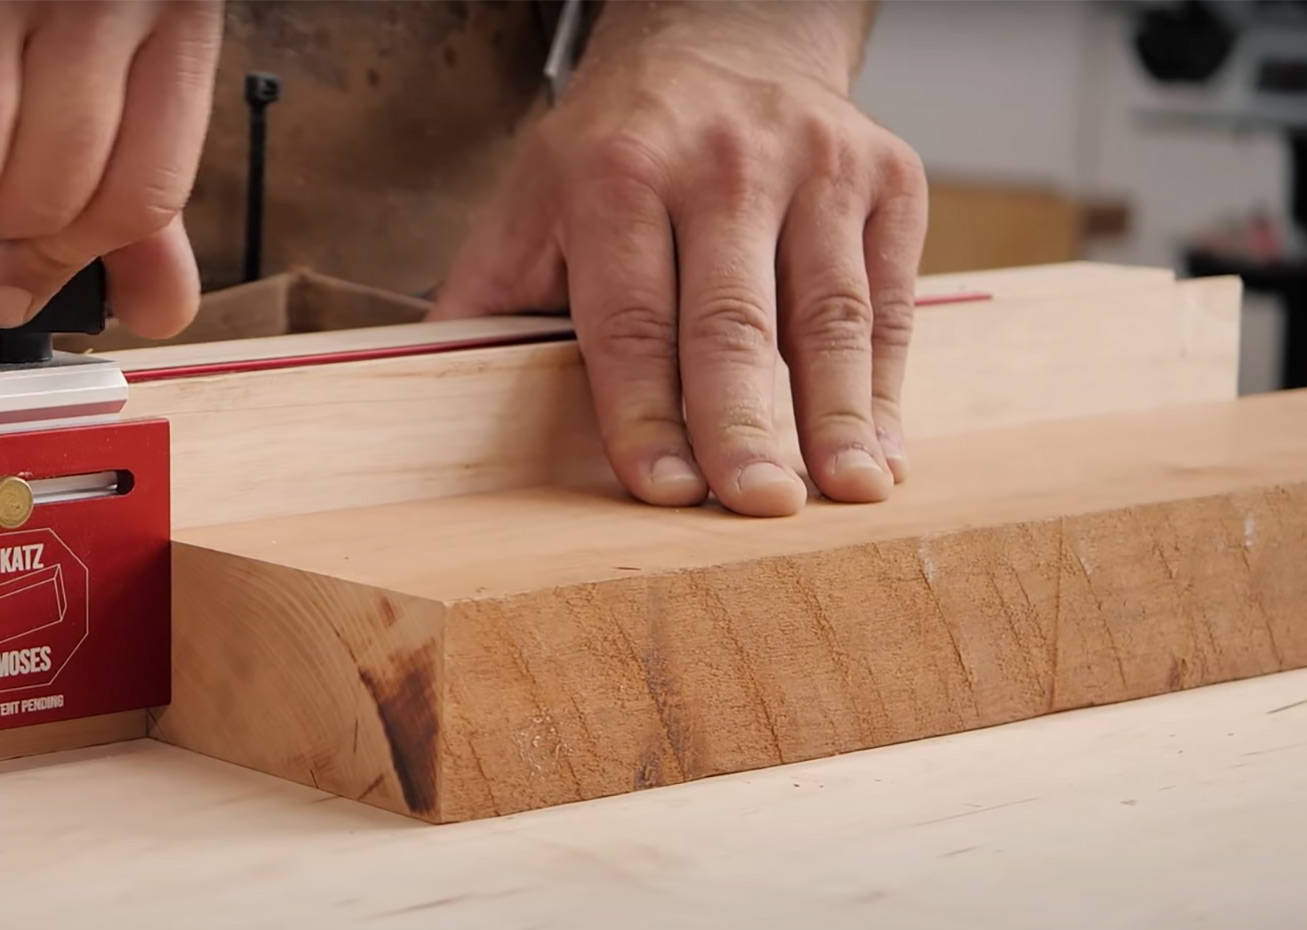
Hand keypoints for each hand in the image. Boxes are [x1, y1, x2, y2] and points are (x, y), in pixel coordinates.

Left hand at [432, 1, 926, 515]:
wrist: (722, 44)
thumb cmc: (613, 154)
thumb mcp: (527, 205)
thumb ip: (485, 302)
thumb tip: (417, 410)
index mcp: (616, 176)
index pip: (630, 318)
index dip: (642, 410)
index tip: (662, 489)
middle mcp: (721, 163)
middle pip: (732, 318)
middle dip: (742, 422)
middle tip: (756, 506)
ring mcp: (815, 165)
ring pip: (830, 311)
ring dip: (838, 412)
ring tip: (846, 494)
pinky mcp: (888, 176)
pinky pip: (890, 297)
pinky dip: (887, 382)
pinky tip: (880, 449)